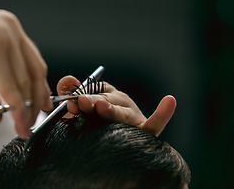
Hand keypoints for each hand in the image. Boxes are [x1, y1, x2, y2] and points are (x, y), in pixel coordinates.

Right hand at [0, 0, 52, 137]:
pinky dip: (16, 106)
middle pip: (34, 72)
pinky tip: (16, 120)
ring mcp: (5, 37)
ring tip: (24, 127)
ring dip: (26, 108)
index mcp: (9, 29)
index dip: (39, 86)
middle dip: (35, 101)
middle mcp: (12, 30)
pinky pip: (10, 85)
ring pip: (24, 81)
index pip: (33, 62)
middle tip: (31, 122)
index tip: (41, 105)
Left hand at [57, 76, 175, 135]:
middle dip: (92, 101)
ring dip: (112, 109)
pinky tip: (169, 102)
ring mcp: (133, 116)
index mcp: (106, 95)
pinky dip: (162, 115)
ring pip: (122, 112)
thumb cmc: (95, 127)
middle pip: (106, 100)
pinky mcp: (145, 132)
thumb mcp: (82, 110)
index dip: (82, 94)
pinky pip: (155, 124)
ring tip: (100, 107)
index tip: (70, 101)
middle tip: (80, 102)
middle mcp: (121, 102)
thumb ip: (73, 95)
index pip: (93, 91)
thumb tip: (65, 80)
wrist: (109, 152)